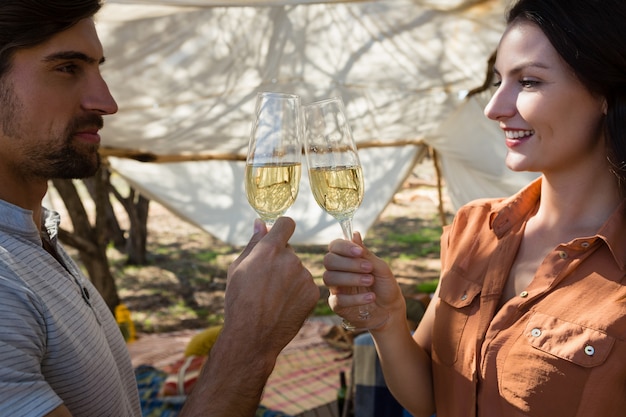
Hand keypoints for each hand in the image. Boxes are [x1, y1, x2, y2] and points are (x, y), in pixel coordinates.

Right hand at [224, 217, 318, 354]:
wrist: (252, 336)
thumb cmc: (239, 301)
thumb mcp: (238, 269)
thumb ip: (253, 243)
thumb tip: (260, 223)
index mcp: (270, 250)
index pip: (286, 224)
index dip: (281, 228)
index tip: (278, 235)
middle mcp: (290, 259)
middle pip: (289, 251)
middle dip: (279, 260)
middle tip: (265, 282)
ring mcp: (304, 276)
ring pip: (297, 269)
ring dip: (288, 277)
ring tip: (273, 297)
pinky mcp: (313, 292)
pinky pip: (305, 285)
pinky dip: (297, 292)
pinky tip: (283, 305)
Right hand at [323, 232, 404, 328]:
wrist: (390, 310)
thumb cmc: (384, 286)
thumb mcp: (380, 268)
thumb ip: (366, 253)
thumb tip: (355, 234)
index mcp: (346, 259)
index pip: (335, 246)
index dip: (344, 247)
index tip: (359, 252)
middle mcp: (338, 271)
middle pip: (328, 260)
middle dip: (348, 263)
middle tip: (368, 268)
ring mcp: (335, 288)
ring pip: (330, 278)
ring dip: (351, 278)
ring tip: (370, 281)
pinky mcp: (337, 305)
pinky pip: (338, 299)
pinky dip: (355, 298)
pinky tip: (370, 297)